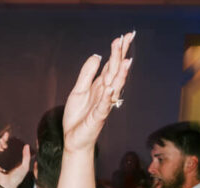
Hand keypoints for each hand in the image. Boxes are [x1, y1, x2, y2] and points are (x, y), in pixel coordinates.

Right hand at [0, 132, 30, 187]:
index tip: (6, 134)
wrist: (8, 185)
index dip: (7, 138)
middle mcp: (5, 156)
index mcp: (12, 155)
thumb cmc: (17, 177)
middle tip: (3, 141)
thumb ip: (26, 156)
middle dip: (1, 140)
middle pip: (1, 144)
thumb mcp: (25, 166)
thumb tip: (27, 146)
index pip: (9, 144)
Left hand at [62, 32, 133, 153]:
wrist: (73, 139)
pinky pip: (103, 107)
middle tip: (126, 39)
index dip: (117, 51)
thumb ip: (87, 74)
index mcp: (100, 86)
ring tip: (126, 61)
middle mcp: (105, 93)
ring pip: (114, 88)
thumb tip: (97, 56)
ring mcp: (103, 105)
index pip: (111, 65)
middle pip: (115, 72)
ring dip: (120, 75)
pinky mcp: (97, 118)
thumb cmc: (77, 117)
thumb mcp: (78, 90)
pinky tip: (110, 88)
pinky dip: (107, 98)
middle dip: (120, 56)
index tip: (124, 36)